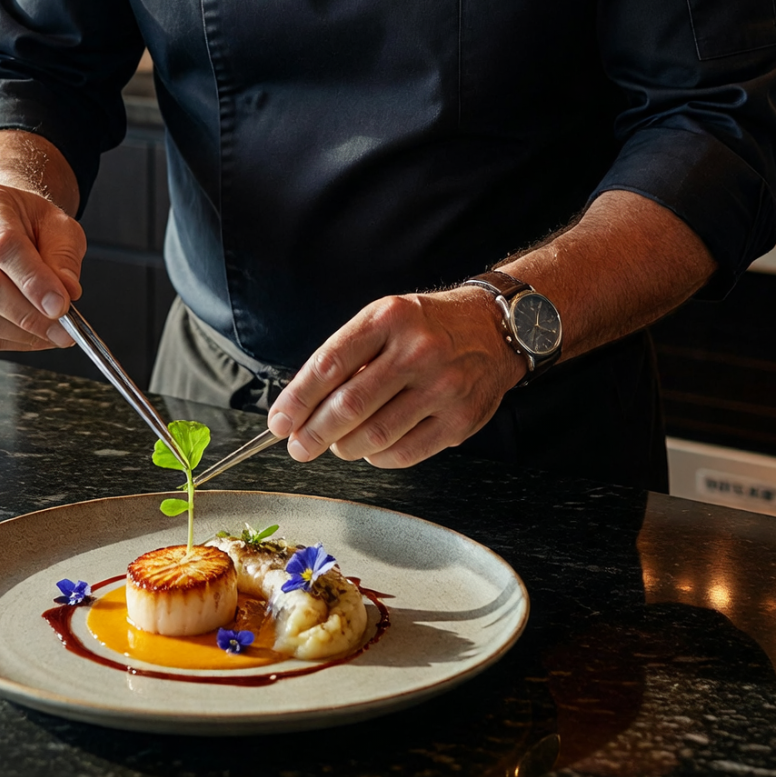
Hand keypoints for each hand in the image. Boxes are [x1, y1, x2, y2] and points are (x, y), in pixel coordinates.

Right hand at [0, 179, 84, 350]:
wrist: (2, 224)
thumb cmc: (30, 223)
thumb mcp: (58, 226)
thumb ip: (64, 257)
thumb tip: (66, 293)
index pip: (4, 245)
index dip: (33, 280)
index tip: (61, 306)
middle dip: (29, 315)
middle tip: (64, 330)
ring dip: (21, 333)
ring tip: (53, 333)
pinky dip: (7, 341)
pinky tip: (31, 335)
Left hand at [265, 287, 522, 467]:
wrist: (496, 329)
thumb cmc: (430, 326)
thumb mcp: (386, 319)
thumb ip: (348, 356)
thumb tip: (302, 404)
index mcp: (389, 319)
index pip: (330, 364)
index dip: (297, 399)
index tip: (280, 421)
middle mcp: (417, 351)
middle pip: (349, 405)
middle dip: (313, 434)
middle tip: (298, 446)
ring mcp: (441, 388)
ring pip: (374, 436)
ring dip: (344, 447)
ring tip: (336, 444)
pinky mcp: (458, 421)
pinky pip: (403, 453)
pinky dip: (377, 457)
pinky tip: (371, 448)